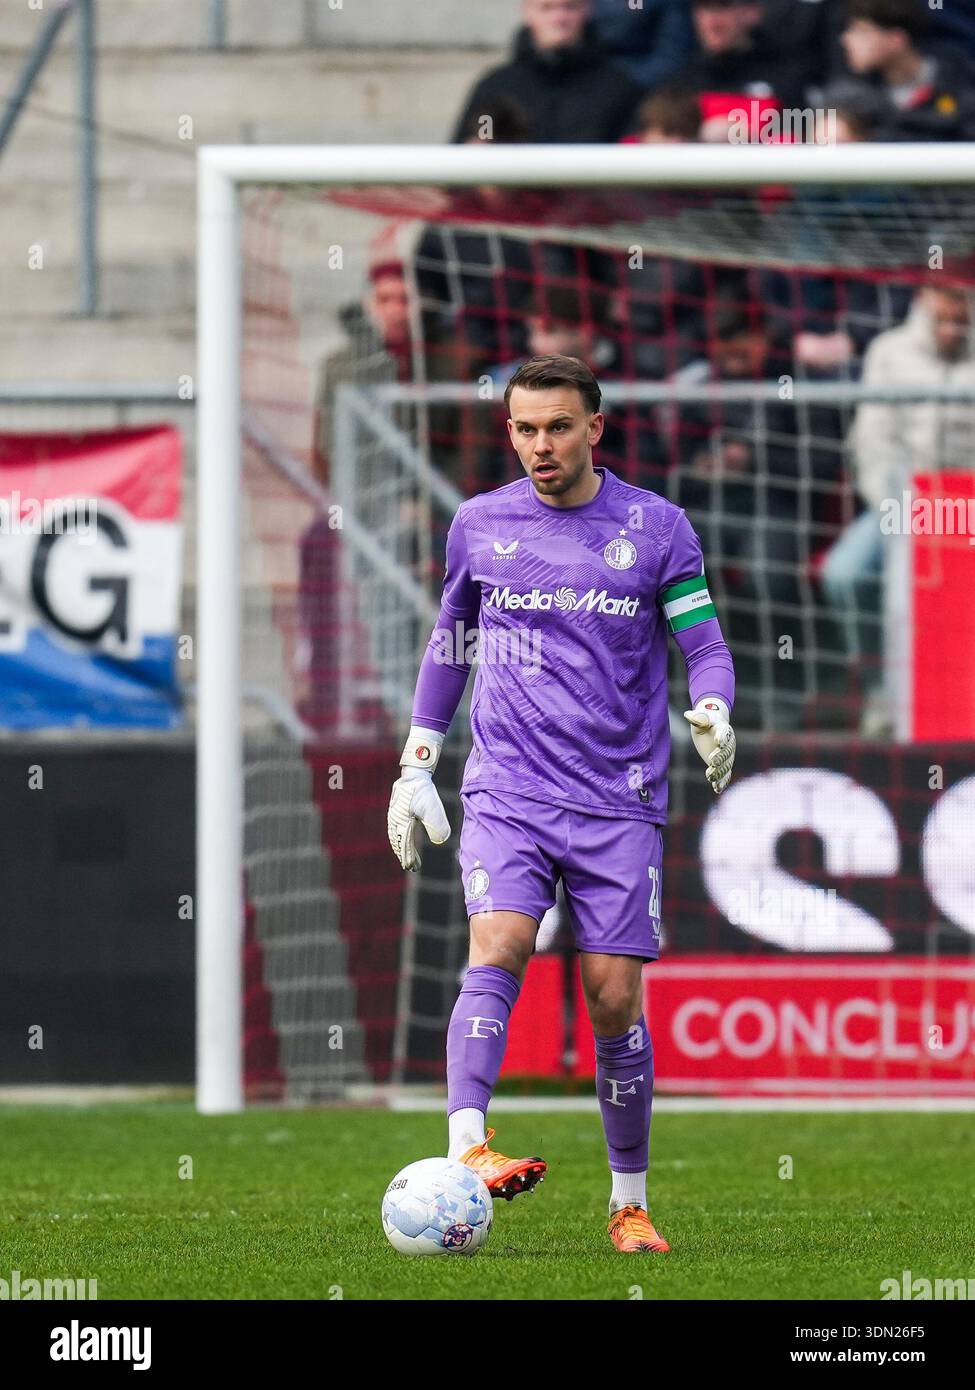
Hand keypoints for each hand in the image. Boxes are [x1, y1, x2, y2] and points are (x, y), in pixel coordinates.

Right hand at [387, 728, 450, 870]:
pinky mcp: (396, 810)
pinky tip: (403, 839)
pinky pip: (394, 828)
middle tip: (411, 867)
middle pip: (398, 843)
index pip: (405, 845)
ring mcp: (393, 815)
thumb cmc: (423, 791)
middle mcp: (395, 821)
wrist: (414, 773)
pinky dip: (398, 837)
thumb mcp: (433, 808)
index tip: (413, 868)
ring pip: (395, 836)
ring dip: (400, 847)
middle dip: (404, 855)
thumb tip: (441, 841)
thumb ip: (437, 826)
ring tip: (407, 857)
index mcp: (402, 823)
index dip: (409, 857)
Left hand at [683, 697, 735, 793]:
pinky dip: (721, 781)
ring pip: (725, 765)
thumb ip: (697, 718)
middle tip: (711, 762)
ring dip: (719, 771)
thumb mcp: (701, 718)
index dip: (723, 738)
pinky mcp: (722, 764)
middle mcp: (728, 744)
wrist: (712, 726)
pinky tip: (717, 789)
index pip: (725, 733)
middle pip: (726, 752)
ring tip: (710, 776)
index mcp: (724, 729)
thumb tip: (687, 714)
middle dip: (720, 758)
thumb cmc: (705, 720)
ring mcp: (726, 755)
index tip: (718, 742)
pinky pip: (724, 774)